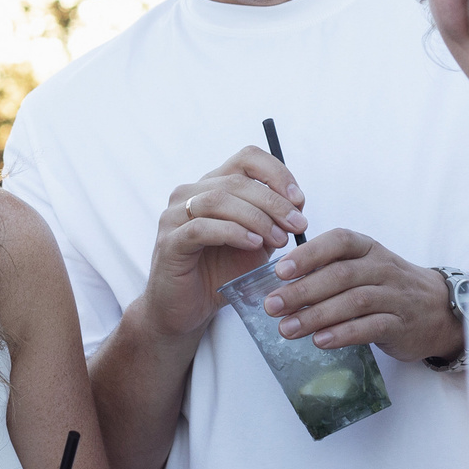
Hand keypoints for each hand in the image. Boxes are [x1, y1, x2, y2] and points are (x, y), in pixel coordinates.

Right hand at [138, 147, 308, 339]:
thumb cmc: (219, 274)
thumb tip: (297, 203)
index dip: (276, 173)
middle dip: (274, 202)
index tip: (298, 199)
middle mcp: (189, 194)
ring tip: (279, 239)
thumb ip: (272, 220)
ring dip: (257, 217)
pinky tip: (254, 245)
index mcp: (211, 186)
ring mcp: (174, 216)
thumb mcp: (255, 242)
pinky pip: (201, 228)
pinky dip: (233, 233)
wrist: (185, 310)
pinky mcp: (169, 242)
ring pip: (219, 200)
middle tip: (297, 225)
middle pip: (237, 181)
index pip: (246, 158)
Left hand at [258, 229, 462, 364]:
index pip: (339, 241)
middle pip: (340, 275)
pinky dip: (342, 334)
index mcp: (368, 249)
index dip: (309, 254)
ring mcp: (394, 296)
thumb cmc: (388, 287)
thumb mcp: (364, 267)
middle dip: (302, 291)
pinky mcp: (400, 325)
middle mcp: (382, 268)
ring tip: (287, 328)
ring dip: (316, 315)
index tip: (281, 270)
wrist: (439, 310)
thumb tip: (281, 284)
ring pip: (353, 302)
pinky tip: (320, 341)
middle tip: (272, 306)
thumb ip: (330, 270)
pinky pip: (370, 327)